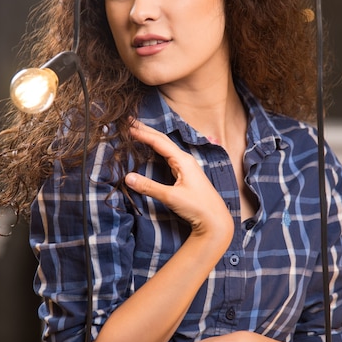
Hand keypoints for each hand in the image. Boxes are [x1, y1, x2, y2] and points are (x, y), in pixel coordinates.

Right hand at [125, 120, 232, 239]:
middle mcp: (185, 159)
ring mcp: (186, 166)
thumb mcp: (171, 197)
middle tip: (129, 121)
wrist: (214, 220)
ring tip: (137, 130)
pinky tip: (151, 149)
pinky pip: (168, 155)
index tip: (127, 127)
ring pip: (165, 146)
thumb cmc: (197, 207)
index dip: (143, 134)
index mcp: (183, 160)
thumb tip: (128, 177)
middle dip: (146, 130)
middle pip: (163, 140)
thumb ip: (149, 187)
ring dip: (151, 138)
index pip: (159, 142)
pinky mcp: (185, 174)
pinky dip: (156, 149)